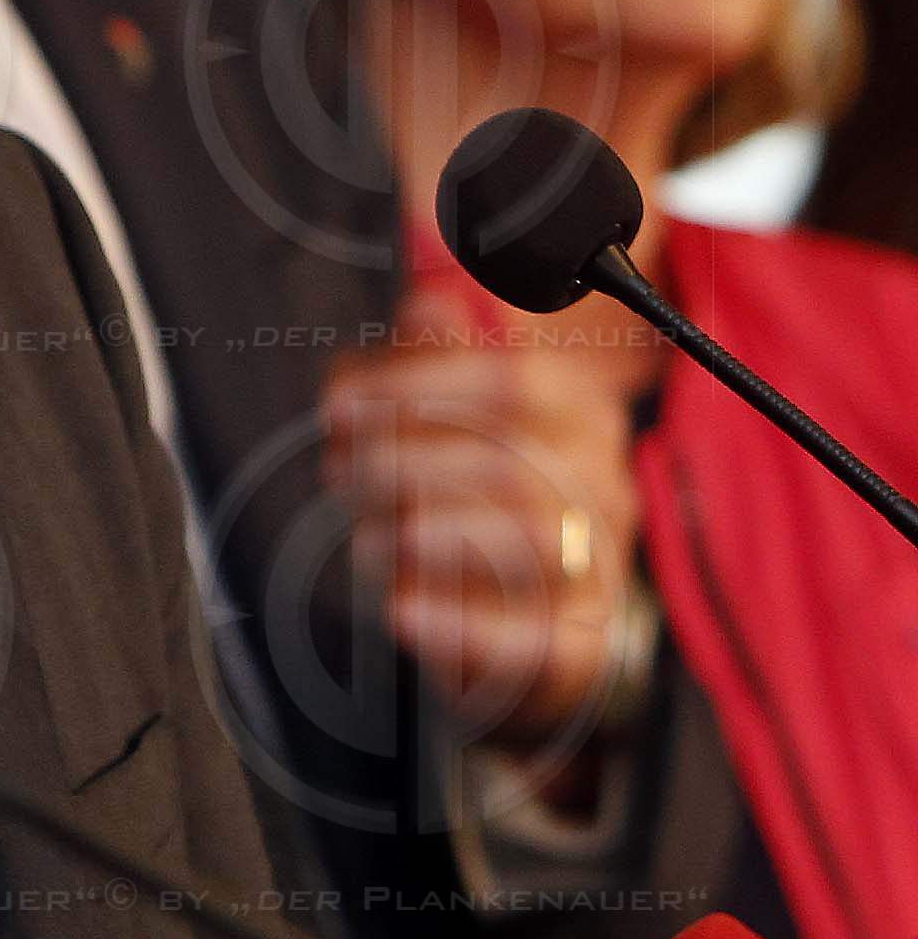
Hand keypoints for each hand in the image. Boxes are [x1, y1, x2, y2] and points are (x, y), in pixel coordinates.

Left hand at [322, 277, 648, 754]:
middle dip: (406, 463)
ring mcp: (599, 560)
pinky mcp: (583, 638)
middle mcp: (598, 478)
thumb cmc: (477, 484)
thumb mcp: (456, 409)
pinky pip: (539, 635)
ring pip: (531, 538)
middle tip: (341, 475)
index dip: (414, 385)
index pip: (510, 379)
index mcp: (572, 406)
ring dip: (429, 534)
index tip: (338, 404)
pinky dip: (462, 623)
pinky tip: (400, 608)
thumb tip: (428, 301)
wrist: (531, 604)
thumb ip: (435, 357)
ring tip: (367, 537)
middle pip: (513, 459)